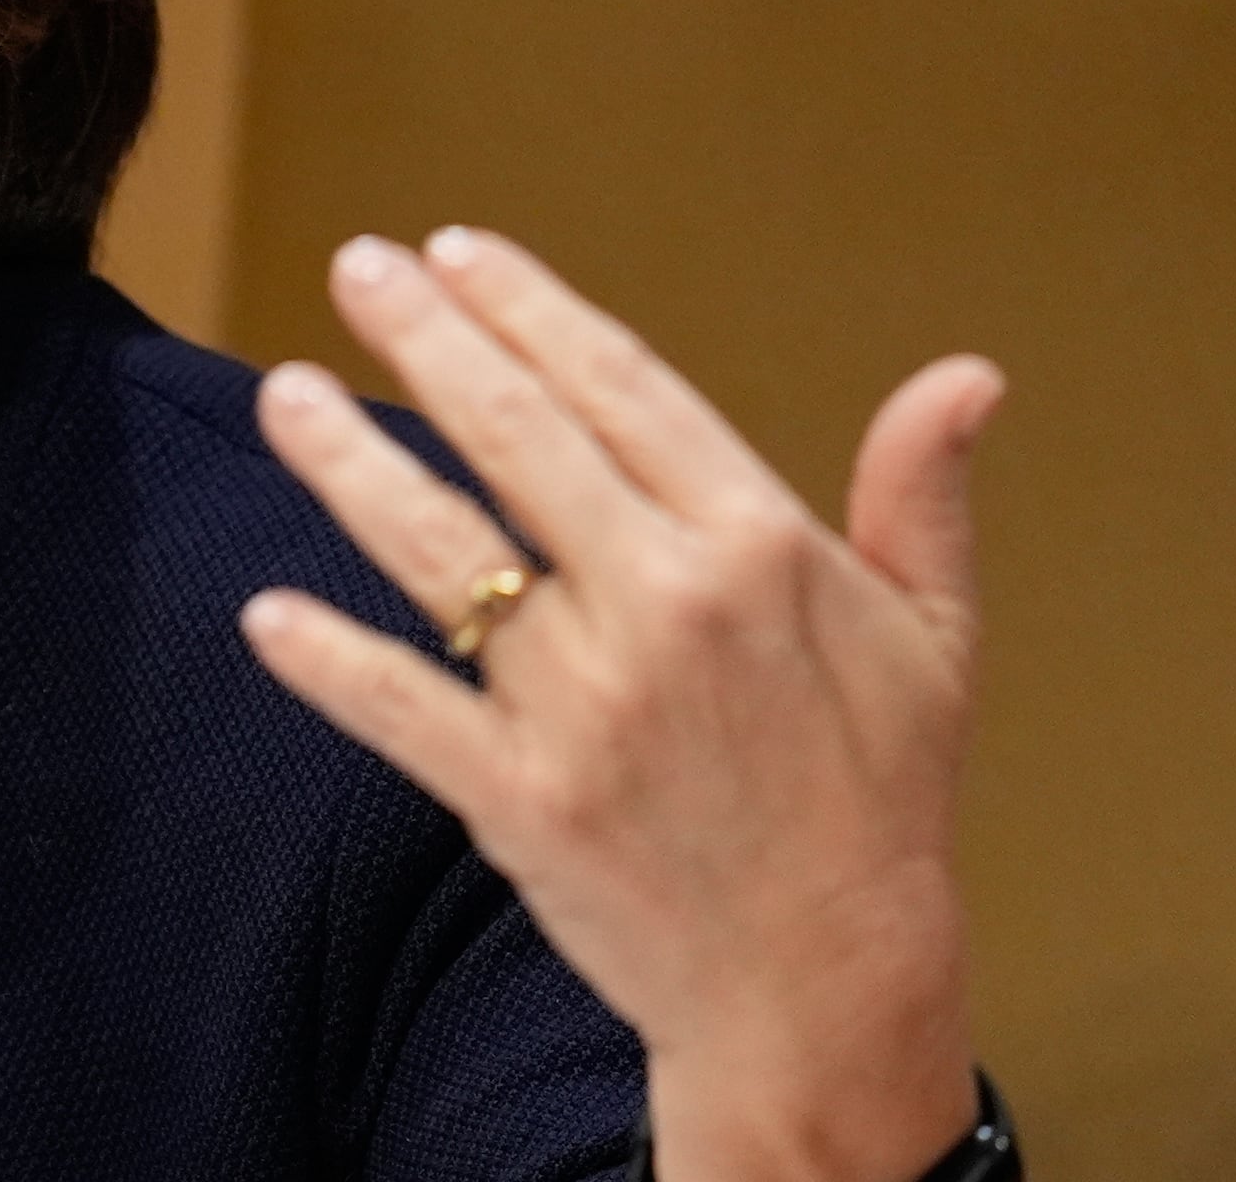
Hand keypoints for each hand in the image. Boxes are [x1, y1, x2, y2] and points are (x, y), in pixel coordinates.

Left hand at [240, 228, 1000, 1181]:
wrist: (828, 985)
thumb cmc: (880, 798)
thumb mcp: (934, 637)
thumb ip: (919, 495)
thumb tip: (969, 376)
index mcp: (758, 547)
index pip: (621, 386)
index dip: (530, 309)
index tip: (458, 250)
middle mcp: (665, 606)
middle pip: (515, 438)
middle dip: (425, 340)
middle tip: (356, 267)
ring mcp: (585, 703)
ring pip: (439, 551)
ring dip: (348, 464)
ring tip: (285, 394)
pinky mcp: (523, 797)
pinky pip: (401, 708)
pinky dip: (328, 662)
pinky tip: (266, 614)